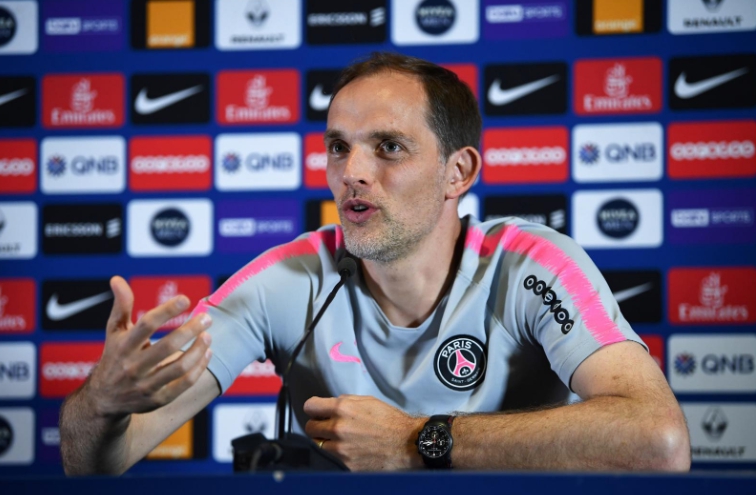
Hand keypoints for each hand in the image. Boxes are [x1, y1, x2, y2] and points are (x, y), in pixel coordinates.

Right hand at [84, 276, 212, 418]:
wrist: (103, 400)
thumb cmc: (115, 356)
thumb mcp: (114, 332)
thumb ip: (121, 306)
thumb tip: (117, 279)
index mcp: (123, 346)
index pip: (147, 325)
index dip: (167, 310)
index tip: (186, 299)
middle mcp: (133, 367)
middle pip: (167, 346)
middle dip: (191, 330)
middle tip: (206, 318)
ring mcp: (145, 385)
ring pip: (179, 367)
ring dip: (198, 349)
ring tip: (208, 335)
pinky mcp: (157, 400)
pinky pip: (184, 384)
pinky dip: (199, 368)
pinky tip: (207, 353)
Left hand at [303, 394, 425, 470]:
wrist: (408, 444)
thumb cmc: (391, 421)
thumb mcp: (368, 401)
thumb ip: (346, 402)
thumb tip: (331, 406)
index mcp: (342, 409)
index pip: (310, 407)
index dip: (313, 409)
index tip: (316, 412)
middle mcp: (338, 428)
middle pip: (310, 428)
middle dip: (317, 426)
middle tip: (327, 427)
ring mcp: (341, 449)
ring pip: (320, 445)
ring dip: (327, 442)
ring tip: (342, 440)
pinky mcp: (346, 464)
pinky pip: (334, 458)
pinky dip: (340, 455)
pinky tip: (354, 450)